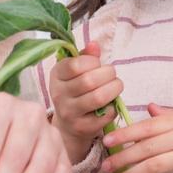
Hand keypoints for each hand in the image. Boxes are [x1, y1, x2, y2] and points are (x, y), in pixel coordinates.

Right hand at [47, 41, 121, 162]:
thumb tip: (94, 44)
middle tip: (112, 75)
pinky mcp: (82, 127)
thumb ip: (85, 57)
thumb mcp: (75, 71)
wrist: (69, 124)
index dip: (92, 61)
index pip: (74, 65)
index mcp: (56, 76)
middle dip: (109, 74)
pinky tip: (110, 104)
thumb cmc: (76, 91)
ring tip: (116, 86)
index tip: (98, 64)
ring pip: (98, 97)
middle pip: (89, 80)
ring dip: (114, 88)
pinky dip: (113, 107)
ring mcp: (69, 113)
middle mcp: (59, 94)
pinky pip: (105, 114)